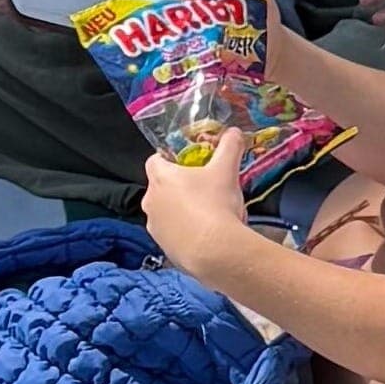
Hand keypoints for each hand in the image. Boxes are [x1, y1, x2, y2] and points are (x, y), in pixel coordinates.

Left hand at [141, 134, 262, 287]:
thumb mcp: (226, 171)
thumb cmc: (216, 204)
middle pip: (161, 186)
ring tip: (208, 215)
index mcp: (160, 177)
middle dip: (179, 186)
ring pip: (166, 211)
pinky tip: (205, 236)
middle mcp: (150, 200)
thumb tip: (234, 132)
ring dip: (180, 210)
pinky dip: (184, 232)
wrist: (214, 251)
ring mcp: (154, 226)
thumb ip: (229, 147)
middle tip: (204, 188)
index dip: (170, 158)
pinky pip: (172, 233)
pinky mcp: (162, 247)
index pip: (155, 159)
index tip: (188, 163)